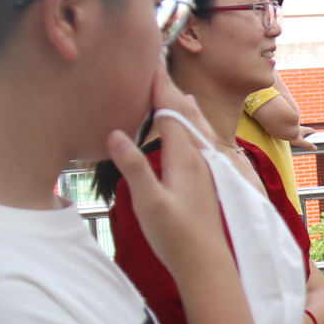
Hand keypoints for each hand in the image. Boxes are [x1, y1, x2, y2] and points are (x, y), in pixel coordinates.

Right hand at [109, 67, 228, 281]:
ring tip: (170, 85)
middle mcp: (199, 157)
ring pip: (194, 124)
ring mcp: (205, 167)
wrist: (207, 264)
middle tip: (156, 63)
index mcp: (185, 157)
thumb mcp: (148, 203)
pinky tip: (189, 125)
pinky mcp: (205, 177)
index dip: (159, 84)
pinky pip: (197, 137)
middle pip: (185, 111)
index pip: (171, 110)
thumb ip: (134, 168)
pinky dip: (189, 121)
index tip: (150, 59)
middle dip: (169, 87)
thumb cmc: (176, 237)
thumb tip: (116, 134)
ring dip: (180, 102)